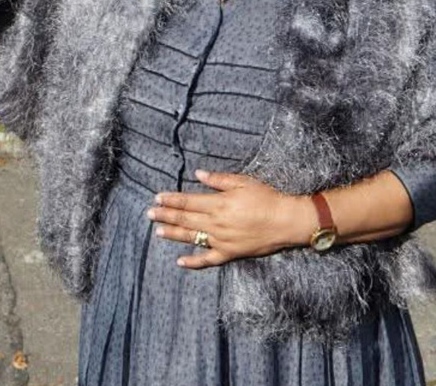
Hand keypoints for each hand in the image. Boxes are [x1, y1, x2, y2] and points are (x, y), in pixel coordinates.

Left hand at [147, 169, 311, 269]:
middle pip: (186, 219)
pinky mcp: (229, 253)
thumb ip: (219, 179)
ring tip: (158, 231)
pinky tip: (180, 261)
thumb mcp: (243, 182)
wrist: (285, 221)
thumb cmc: (266, 198)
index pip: (188, 201)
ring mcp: (221, 240)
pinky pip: (208, 260)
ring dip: (173, 234)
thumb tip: (199, 174)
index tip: (157, 198)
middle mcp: (216, 223)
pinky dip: (193, 262)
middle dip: (166, 215)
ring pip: (192, 238)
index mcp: (219, 203)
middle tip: (150, 213)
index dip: (171, 199)